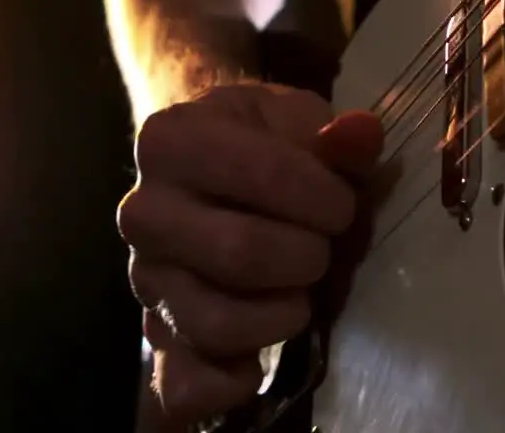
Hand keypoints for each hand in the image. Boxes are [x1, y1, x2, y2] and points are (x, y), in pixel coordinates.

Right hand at [118, 83, 381, 428]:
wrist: (208, 170)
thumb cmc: (262, 141)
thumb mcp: (296, 121)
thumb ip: (333, 135)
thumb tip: (361, 135)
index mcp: (170, 141)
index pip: (263, 174)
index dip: (323, 196)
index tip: (341, 203)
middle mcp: (143, 211)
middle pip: (240, 253)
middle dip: (307, 257)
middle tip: (322, 248)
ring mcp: (144, 277)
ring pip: (216, 324)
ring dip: (282, 315)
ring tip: (301, 292)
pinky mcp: (155, 333)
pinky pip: (184, 384)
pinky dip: (233, 381)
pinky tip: (263, 358)